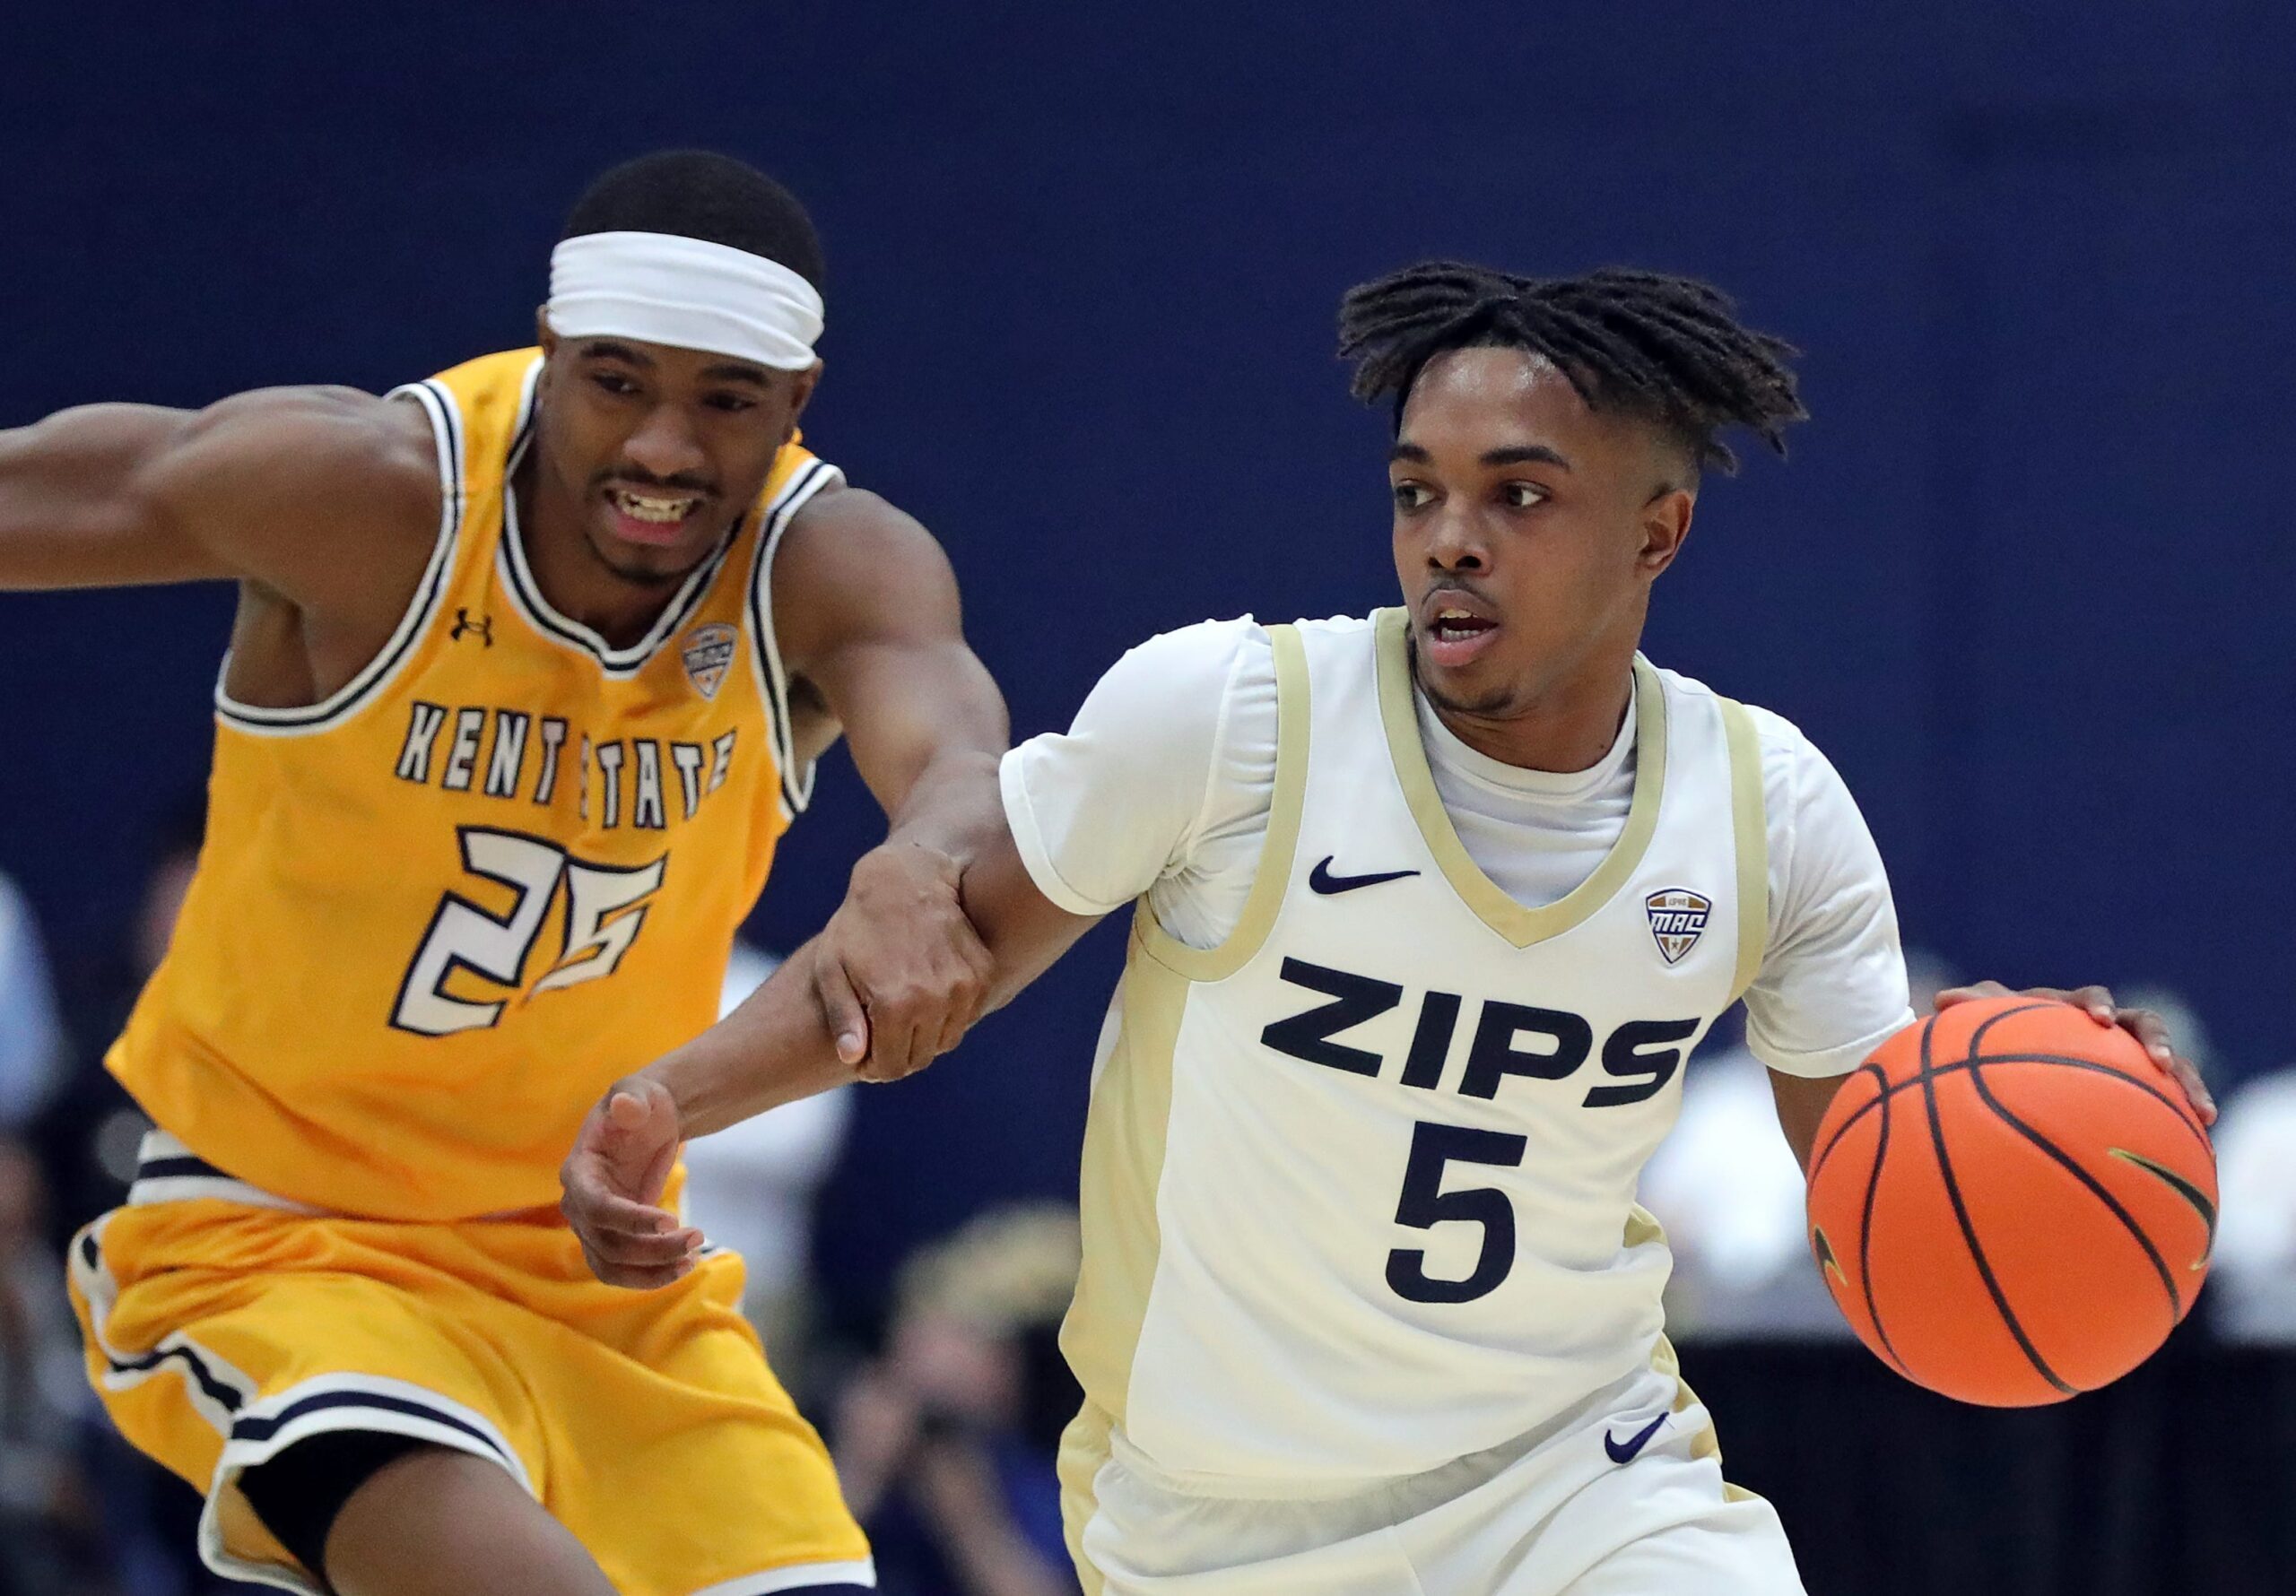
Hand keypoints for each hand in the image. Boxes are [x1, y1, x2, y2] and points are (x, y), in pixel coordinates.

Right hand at [559, 1075, 703, 1287]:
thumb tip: (626, 1106)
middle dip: (652, 1248)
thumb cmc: (641, 1103)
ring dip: (650, 1271)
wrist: (648, 1120)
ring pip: (612, 1265)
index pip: (596, 1207)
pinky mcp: (609, 1238)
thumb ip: (631, 1098)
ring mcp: (591, 1226)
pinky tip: (682, 1268)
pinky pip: (620, 1270)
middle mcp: (577, 1204)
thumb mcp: (638, 1092)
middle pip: (607, 1243)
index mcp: (578, 1170)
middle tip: (697, 1237)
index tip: (671, 1221)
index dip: (630, 1220)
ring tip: (691, 1261)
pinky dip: (648, 1277)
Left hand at [812, 840, 994, 1082]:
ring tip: (903, 1015)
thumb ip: (842, 1017)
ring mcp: (964, 985)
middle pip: (921, 1058)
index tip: (865, 1057)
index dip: (875, 1068)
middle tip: (883, 1037)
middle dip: (899, 1055)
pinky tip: (926, 995)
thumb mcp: (833, 967)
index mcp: (895, 1004)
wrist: (905, 877)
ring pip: (946, 1039)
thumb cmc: (858, 923)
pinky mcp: (982, 972)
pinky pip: (966, 1014)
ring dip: (925, 1036)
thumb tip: (853, 1058)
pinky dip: (948, 1013)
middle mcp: (935, 999)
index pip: (892, 1066)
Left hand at [1935, 981, 2215, 1125]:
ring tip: (2203, 1111)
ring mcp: (2131, 1062)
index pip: (2093, 1001)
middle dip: (2157, 1041)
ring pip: (2171, 1067)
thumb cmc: (2000, 1049)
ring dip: (2188, 1083)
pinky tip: (2200, 1147)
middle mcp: (2112, 1034)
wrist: (2019, 1075)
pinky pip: (2170, 1108)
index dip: (2098, 1006)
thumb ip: (1971, 1014)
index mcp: (2075, 1013)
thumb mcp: (1985, 1035)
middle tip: (2159, 1061)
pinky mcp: (2144, 1096)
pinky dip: (2186, 1124)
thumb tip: (1940, 999)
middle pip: (2145, 1026)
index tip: (2098, 1021)